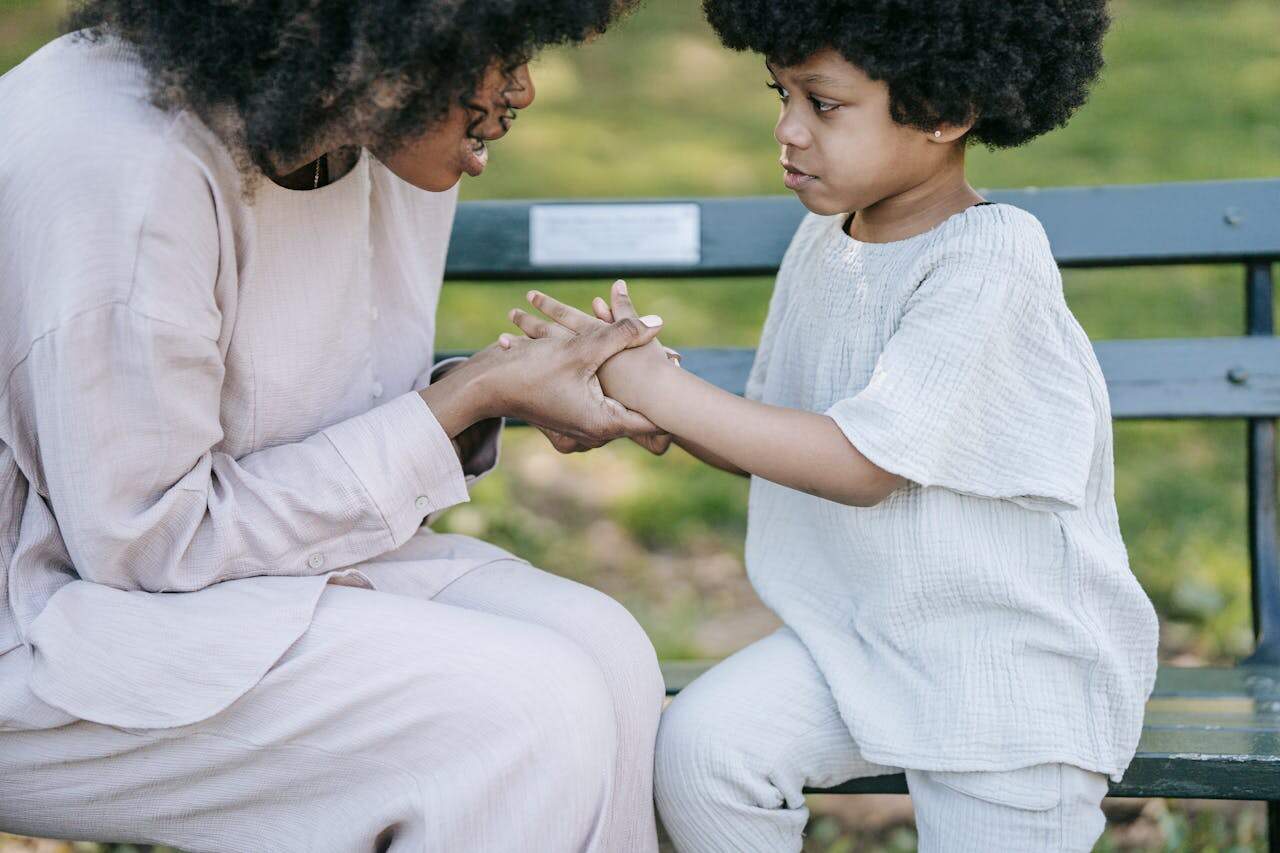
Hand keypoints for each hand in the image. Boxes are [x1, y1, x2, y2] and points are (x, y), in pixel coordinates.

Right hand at [506, 281, 677, 453]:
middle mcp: (596, 431)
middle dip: (655, 383)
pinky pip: (602, 396)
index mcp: (602, 423)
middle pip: (639, 409)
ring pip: (620, 399)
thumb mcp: (581, 348)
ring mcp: (585, 426)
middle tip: (680, 358)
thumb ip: (622, 333)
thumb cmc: (531, 370)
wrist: (488, 383)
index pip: (653, 421)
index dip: (671, 396)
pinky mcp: (575, 415)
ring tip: (661, 356)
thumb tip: (659, 322)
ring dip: (632, 377)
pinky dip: (611, 377)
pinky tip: (621, 356)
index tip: (686, 371)